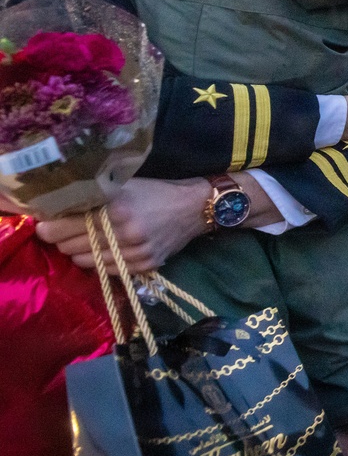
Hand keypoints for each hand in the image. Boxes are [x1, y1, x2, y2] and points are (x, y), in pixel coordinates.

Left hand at [33, 172, 283, 272]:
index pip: (65, 226)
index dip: (49, 227)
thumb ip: (93, 193)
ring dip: (78, 252)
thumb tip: (57, 205)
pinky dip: (98, 262)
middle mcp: (124, 233)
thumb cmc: (155, 191)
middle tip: (63, 230)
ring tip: (83, 240)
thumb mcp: (124, 184)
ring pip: (85, 262)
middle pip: (71, 246)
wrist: (194, 208)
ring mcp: (135, 253)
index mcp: (117, 207)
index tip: (45, 223)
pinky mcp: (143, 267)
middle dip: (62, 239)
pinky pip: (106, 271)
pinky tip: (102, 250)